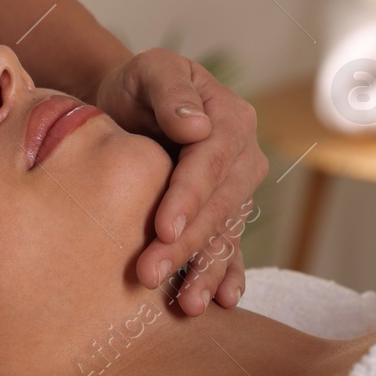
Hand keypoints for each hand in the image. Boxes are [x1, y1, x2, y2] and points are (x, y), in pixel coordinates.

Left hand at [93, 48, 269, 315]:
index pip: (213, 161)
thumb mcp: (150, 71)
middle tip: (150, 274)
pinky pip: (229, 249)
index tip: (163, 227)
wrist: (131, 106)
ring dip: (206, 271)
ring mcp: (237, 192)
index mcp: (232, 119)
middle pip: (219, 205)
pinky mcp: (223, 217)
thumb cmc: (138, 86)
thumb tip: (197, 128)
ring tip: (188, 304)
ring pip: (225, 234)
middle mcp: (244, 158)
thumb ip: (171, 93)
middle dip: (187, 243)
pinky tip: (220, 301)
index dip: (190, 195)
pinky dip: (226, 276)